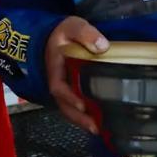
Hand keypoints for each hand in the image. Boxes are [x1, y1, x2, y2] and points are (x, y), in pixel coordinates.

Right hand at [45, 16, 108, 134]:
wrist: (54, 35)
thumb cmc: (63, 33)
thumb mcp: (73, 27)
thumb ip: (86, 33)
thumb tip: (102, 46)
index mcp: (55, 69)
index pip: (59, 87)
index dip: (69, 97)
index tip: (83, 105)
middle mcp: (57, 82)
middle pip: (64, 105)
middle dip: (78, 118)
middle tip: (95, 127)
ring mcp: (63, 88)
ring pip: (68, 109)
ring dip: (81, 120)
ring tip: (99, 129)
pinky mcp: (70, 90)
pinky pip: (74, 106)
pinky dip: (84, 115)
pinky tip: (97, 121)